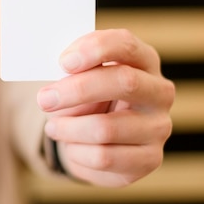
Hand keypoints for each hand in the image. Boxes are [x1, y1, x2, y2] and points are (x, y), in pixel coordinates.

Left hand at [37, 29, 173, 186]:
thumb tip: (54, 88)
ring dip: (69, 128)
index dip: (94, 49)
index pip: (125, 44)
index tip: (63, 62)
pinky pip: (103, 158)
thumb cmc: (87, 96)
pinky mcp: (150, 159)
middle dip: (78, 90)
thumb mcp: (79, 78)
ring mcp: (158, 127)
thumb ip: (72, 72)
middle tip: (44, 99)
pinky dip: (77, 153)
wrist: (96, 137)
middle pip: (125, 81)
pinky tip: (72, 146)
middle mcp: (159, 92)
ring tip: (53, 127)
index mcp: (143, 60)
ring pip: (106, 128)